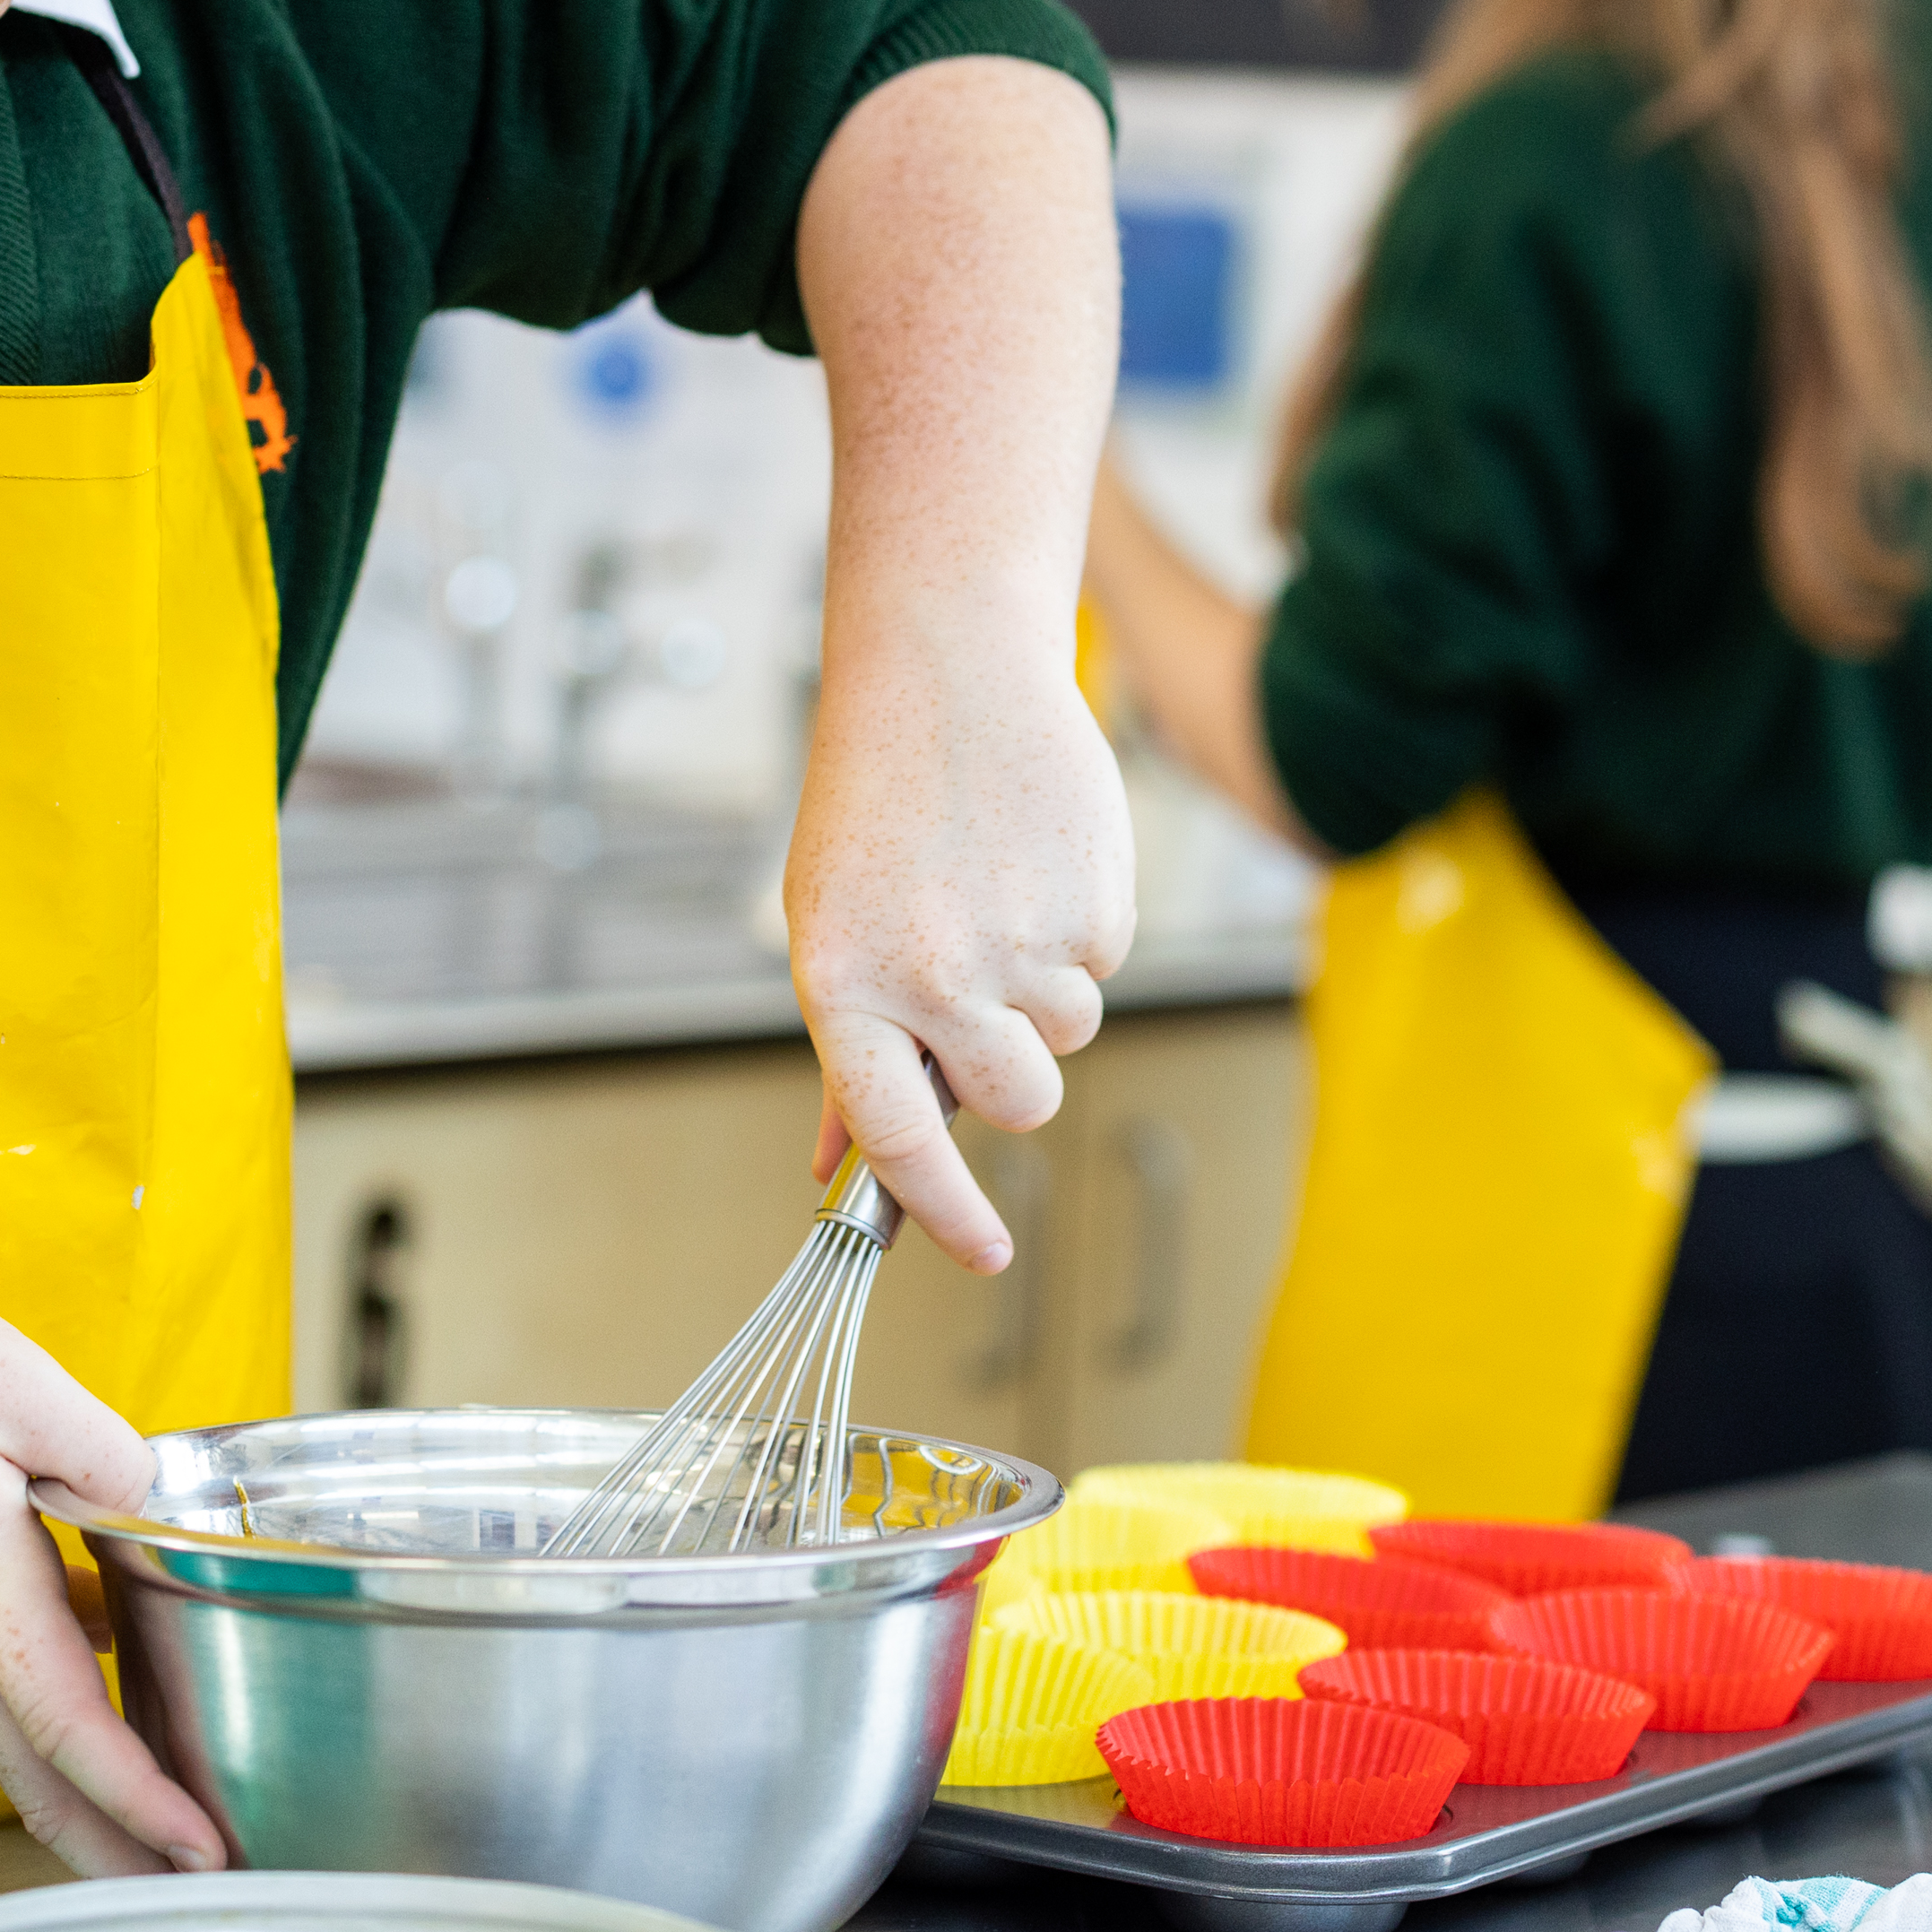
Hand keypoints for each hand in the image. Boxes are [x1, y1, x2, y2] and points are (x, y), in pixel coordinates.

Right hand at [0, 1273, 219, 1874]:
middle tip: (200, 1893)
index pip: (64, 1720)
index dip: (136, 1792)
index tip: (199, 1844)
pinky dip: (70, 1729)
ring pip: (23, 1744)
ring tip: (173, 1836)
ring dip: (96, 1801)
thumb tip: (154, 1513)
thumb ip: (100, 1451)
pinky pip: (12, 1690)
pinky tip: (128, 1715)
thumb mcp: (9, 1379)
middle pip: (38, 1777)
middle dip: (115, 1848)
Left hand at [789, 619, 1136, 1270]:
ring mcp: (1020, 942)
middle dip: (1018, 1080)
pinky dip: (1077, 930)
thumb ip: (850, 1053)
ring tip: (996, 897)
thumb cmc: (876, 804)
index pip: (899, 1140)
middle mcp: (933, 975)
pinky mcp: (1093, 905)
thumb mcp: (829, 926)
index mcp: (847, 987)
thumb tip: (834, 1167)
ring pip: (1068, 1036)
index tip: (984, 1256)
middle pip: (1018, 1104)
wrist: (948, 675)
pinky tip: (1033, 861)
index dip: (945, 1212)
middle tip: (990, 1009)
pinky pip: (1102, 965)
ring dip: (1046, 993)